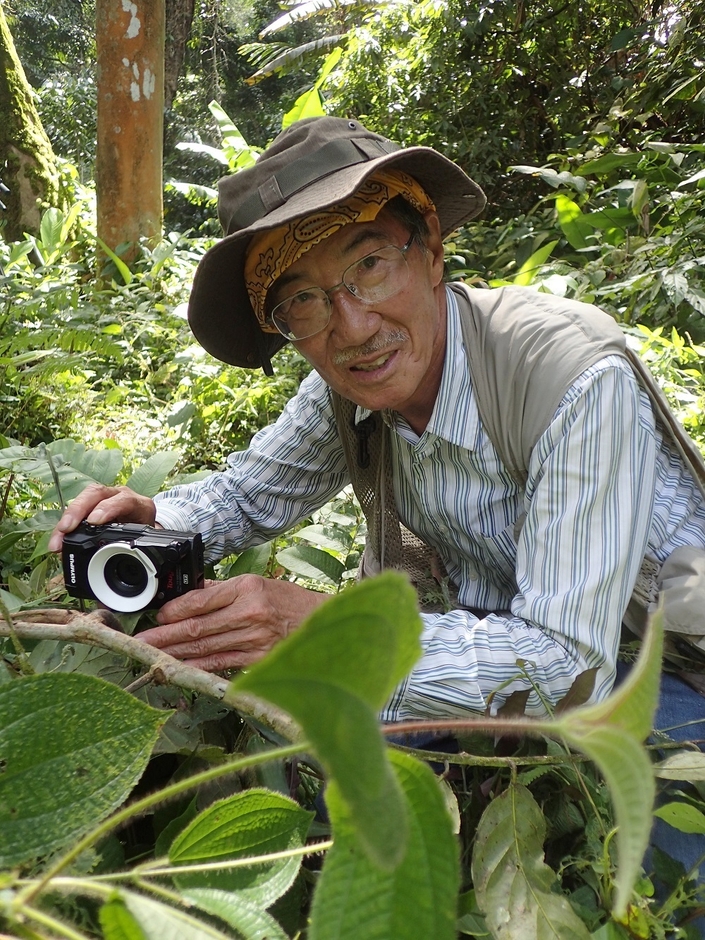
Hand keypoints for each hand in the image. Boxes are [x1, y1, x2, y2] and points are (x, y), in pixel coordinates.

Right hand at [48, 483, 156, 551]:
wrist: (142, 526)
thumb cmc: (144, 534)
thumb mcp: (147, 542)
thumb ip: (141, 554)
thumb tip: (130, 577)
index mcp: (138, 505)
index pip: (125, 500)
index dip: (109, 508)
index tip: (94, 521)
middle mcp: (120, 496)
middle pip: (97, 494)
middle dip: (78, 510)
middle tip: (67, 528)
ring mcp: (104, 499)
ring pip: (82, 501)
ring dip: (66, 521)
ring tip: (57, 542)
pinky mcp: (91, 505)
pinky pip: (75, 512)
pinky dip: (64, 527)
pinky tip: (58, 541)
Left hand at [137, 575, 326, 671]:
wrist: (321, 624)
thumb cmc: (289, 602)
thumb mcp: (256, 584)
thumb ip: (221, 591)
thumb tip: (188, 595)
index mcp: (247, 588)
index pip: (200, 601)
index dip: (174, 611)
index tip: (157, 617)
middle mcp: (249, 613)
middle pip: (197, 628)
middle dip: (164, 636)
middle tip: (139, 643)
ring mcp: (254, 640)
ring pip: (205, 648)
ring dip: (175, 654)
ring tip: (152, 657)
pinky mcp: (258, 660)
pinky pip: (221, 664)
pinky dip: (198, 667)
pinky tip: (180, 668)